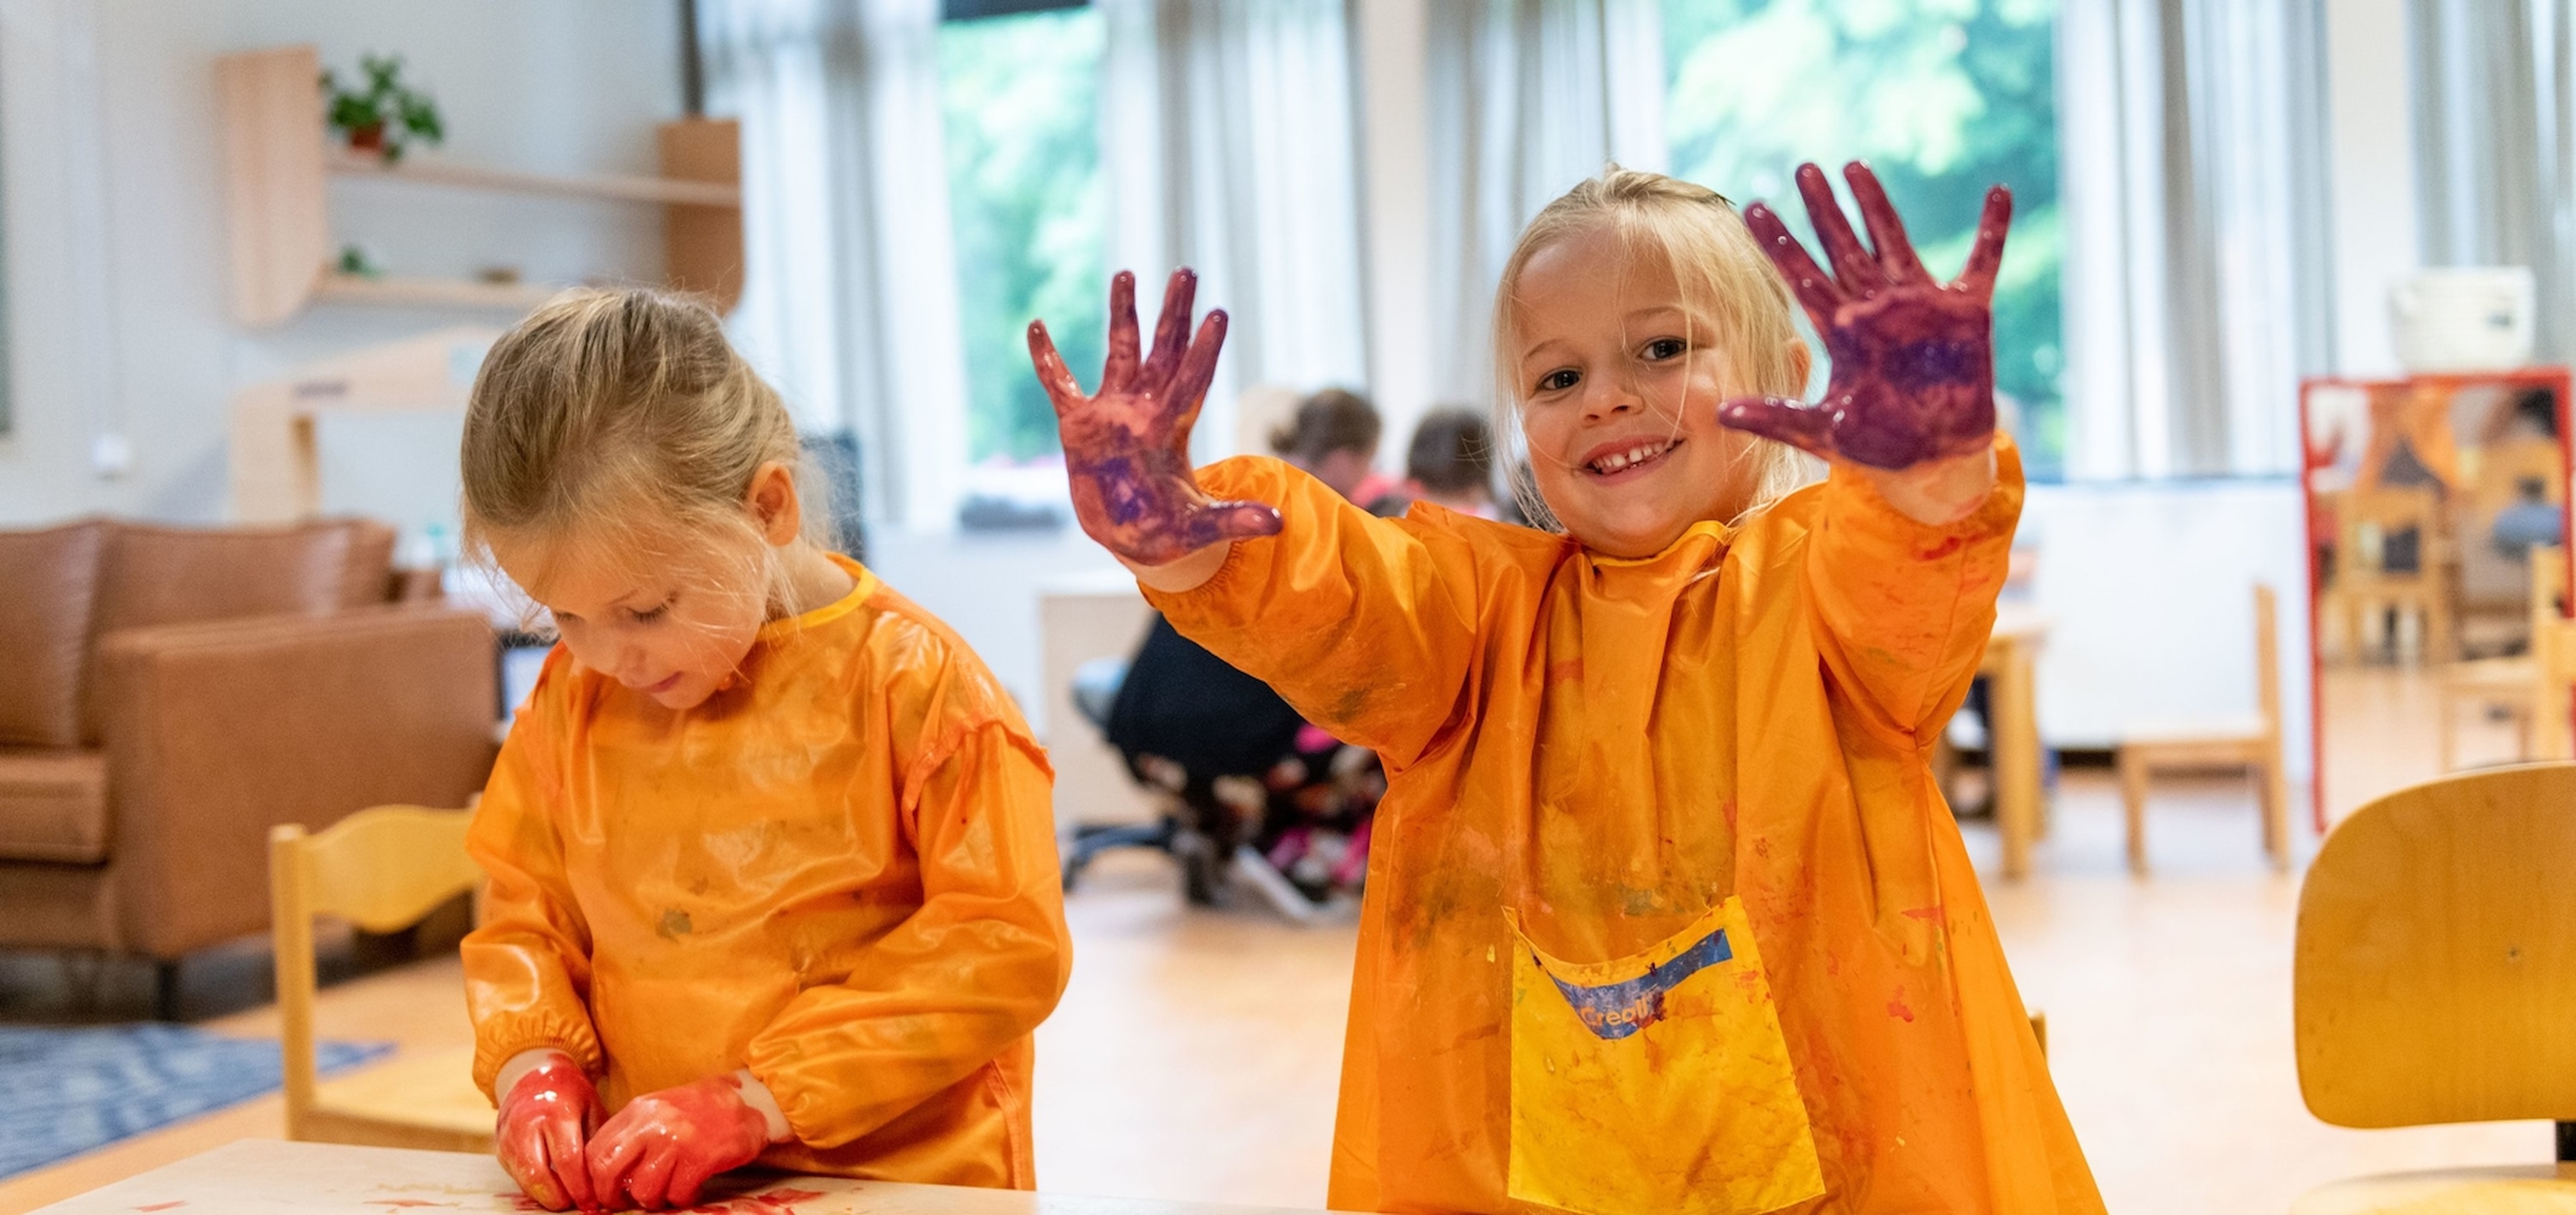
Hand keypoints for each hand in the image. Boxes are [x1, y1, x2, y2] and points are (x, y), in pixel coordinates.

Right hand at [495, 1053, 603, 1212]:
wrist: (532, 1075)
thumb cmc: (570, 1094)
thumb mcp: (591, 1107)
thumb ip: (597, 1141)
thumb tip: (608, 1179)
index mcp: (555, 1113)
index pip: (566, 1160)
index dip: (580, 1186)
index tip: (592, 1202)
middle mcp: (526, 1125)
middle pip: (538, 1175)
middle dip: (559, 1198)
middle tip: (577, 1205)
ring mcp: (508, 1137)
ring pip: (524, 1179)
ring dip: (545, 1196)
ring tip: (566, 1199)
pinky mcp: (500, 1149)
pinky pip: (516, 1176)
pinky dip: (534, 1187)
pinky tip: (553, 1188)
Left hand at [584, 1073, 775, 1210]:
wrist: (751, 1101)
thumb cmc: (704, 1108)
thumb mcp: (661, 1108)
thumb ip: (634, 1132)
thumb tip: (603, 1170)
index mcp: (639, 1110)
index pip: (595, 1150)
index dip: (593, 1179)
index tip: (603, 1192)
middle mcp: (652, 1124)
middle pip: (608, 1171)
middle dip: (612, 1196)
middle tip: (624, 1203)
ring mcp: (676, 1141)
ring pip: (644, 1190)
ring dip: (655, 1201)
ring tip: (669, 1193)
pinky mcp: (700, 1159)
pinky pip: (678, 1195)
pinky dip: (684, 1198)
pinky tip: (693, 1188)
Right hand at [1029, 268, 1282, 566]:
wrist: (1128, 538)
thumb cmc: (1167, 531)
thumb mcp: (1200, 528)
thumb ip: (1234, 519)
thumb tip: (1278, 523)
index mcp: (1172, 430)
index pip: (1192, 381)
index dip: (1204, 351)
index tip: (1218, 313)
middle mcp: (1145, 411)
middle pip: (1163, 351)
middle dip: (1173, 313)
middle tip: (1186, 270)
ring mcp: (1111, 414)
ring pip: (1119, 352)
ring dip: (1123, 315)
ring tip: (1127, 273)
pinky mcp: (1078, 426)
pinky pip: (1060, 385)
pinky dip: (1047, 359)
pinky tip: (1036, 326)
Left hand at [1720, 161, 2011, 474]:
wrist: (1931, 460)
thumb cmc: (1875, 446)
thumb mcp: (1819, 432)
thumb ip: (1774, 417)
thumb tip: (1718, 413)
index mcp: (1841, 331)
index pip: (1802, 276)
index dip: (1779, 242)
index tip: (1754, 206)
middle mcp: (1875, 308)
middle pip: (1842, 247)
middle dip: (1823, 209)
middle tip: (1803, 168)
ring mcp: (1920, 305)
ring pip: (1893, 239)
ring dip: (1876, 204)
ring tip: (1854, 167)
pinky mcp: (1966, 313)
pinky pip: (1983, 261)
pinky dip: (1993, 230)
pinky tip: (2000, 192)